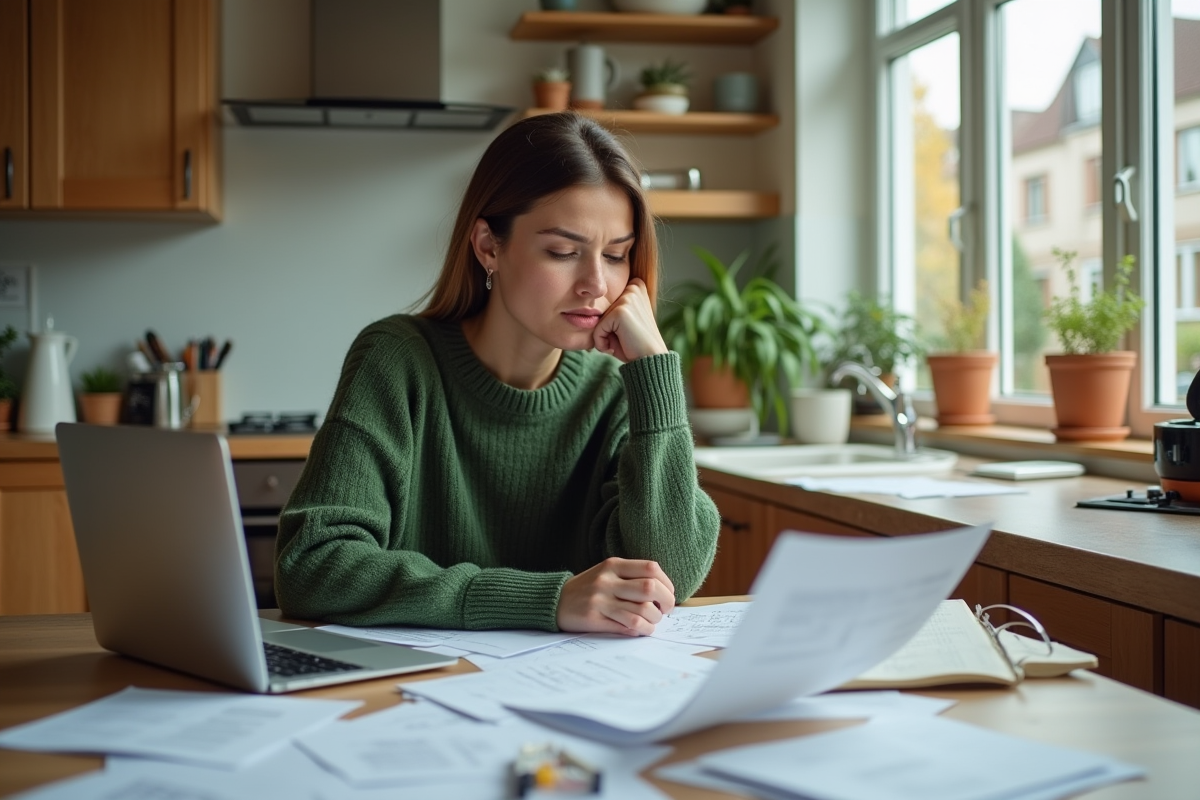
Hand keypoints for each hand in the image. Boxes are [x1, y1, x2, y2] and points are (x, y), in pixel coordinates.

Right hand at [556, 557, 676, 635]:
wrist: (556, 601)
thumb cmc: (588, 588)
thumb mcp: (607, 573)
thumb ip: (631, 577)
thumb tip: (664, 593)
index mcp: (613, 565)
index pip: (651, 569)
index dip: (667, 583)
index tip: (668, 595)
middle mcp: (607, 580)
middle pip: (650, 588)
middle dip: (666, 602)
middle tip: (666, 610)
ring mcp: (600, 600)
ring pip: (642, 610)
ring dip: (654, 620)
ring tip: (652, 621)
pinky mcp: (594, 619)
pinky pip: (628, 625)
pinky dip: (642, 629)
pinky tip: (642, 629)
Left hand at [594, 278, 668, 362]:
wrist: (650, 360)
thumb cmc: (635, 344)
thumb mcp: (623, 321)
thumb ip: (609, 310)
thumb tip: (584, 308)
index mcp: (636, 286)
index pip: (605, 301)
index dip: (611, 322)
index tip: (627, 330)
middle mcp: (633, 288)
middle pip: (601, 310)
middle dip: (607, 329)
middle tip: (625, 338)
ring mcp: (627, 298)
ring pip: (598, 320)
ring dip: (605, 337)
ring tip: (623, 342)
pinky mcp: (620, 311)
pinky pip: (597, 330)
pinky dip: (602, 343)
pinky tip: (616, 346)